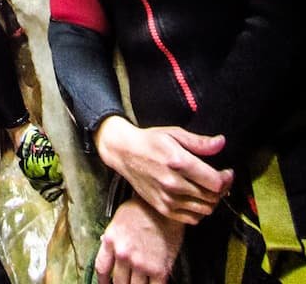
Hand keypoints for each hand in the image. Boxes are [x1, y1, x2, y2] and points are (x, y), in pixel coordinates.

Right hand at [95, 117, 233, 223]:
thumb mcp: (175, 133)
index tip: (227, 172)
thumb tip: (222, 142)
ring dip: (212, 201)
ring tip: (208, 189)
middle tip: (220, 180)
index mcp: (178, 162)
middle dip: (221, 189)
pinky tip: (197, 199)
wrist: (124, 153)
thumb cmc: (150, 141)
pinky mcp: (163, 208)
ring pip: (205, 209)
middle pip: (212, 197)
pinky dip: (200, 211)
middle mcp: (174, 183)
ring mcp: (168, 199)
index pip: (215, 182)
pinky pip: (192, 218)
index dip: (227, 179)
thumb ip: (200, 142)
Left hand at [95, 197, 184, 283]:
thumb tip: (105, 245)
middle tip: (125, 283)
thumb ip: (112, 237)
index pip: (102, 268)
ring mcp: (141, 263)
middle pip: (118, 282)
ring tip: (140, 282)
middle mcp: (123, 254)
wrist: (166, 207)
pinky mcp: (159, 270)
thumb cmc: (143, 209)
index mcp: (111, 240)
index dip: (103, 281)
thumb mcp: (119, 219)